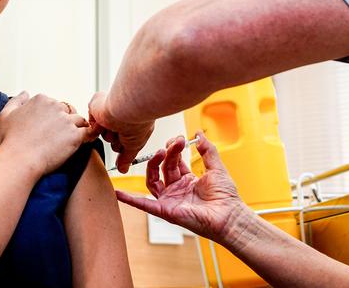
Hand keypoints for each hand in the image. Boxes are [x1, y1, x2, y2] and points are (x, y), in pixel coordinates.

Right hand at [0, 92, 92, 175]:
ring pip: (79, 120)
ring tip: (70, 140)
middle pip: (67, 110)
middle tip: (59, 136)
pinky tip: (85, 142)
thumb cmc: (9, 141)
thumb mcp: (5, 115)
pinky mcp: (75, 135)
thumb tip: (25, 93)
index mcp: (41, 100)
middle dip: (65, 121)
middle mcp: (55, 106)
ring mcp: (66, 120)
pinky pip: (88, 132)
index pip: (54, 104)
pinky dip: (88, 136)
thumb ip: (16, 101)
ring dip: (76, 128)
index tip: (47, 129)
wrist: (18, 161)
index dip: (52, 117)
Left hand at [88, 91, 153, 172]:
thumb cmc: (138, 121)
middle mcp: (120, 115)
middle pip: (111, 138)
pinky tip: (107, 120)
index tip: (128, 139)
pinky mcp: (95, 107)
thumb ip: (126, 158)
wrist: (127, 107)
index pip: (123, 138)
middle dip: (116, 140)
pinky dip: (99, 126)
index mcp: (132, 120)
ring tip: (115, 125)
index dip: (124, 142)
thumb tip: (123, 170)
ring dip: (108, 134)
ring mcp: (107, 111)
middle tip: (123, 132)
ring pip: (102, 134)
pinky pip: (93, 125)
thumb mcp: (135, 145)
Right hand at [116, 132, 249, 244]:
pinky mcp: (166, 211)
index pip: (174, 161)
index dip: (175, 149)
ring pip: (152, 180)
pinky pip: (145, 204)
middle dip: (168, 152)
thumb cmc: (226, 197)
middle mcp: (176, 189)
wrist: (229, 216)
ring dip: (153, 165)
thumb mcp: (216, 167)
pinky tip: (119, 193)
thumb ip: (207, 150)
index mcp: (187, 180)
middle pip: (163, 167)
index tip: (180, 138)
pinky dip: (131, 199)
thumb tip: (199, 134)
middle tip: (175, 142)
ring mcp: (170, 200)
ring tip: (160, 152)